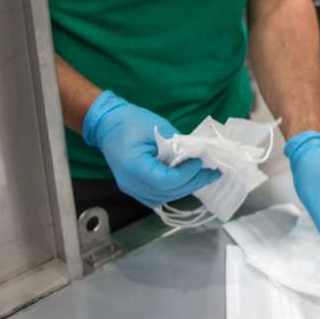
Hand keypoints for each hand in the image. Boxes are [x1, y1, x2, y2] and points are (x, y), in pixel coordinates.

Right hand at [82, 91, 219, 208]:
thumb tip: (196, 155)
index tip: (199, 162)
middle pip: (166, 193)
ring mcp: (130, 188)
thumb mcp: (158, 127)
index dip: (185, 174)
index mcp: (132, 166)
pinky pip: (157, 196)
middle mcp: (130, 183)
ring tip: (204, 177)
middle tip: (212, 174)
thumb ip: (176, 144)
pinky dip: (174, 190)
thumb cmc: (130, 121)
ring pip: (163, 197)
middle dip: (192, 183)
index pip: (164, 180)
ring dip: (185, 188)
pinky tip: (187, 180)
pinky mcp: (134, 188)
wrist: (107, 124)